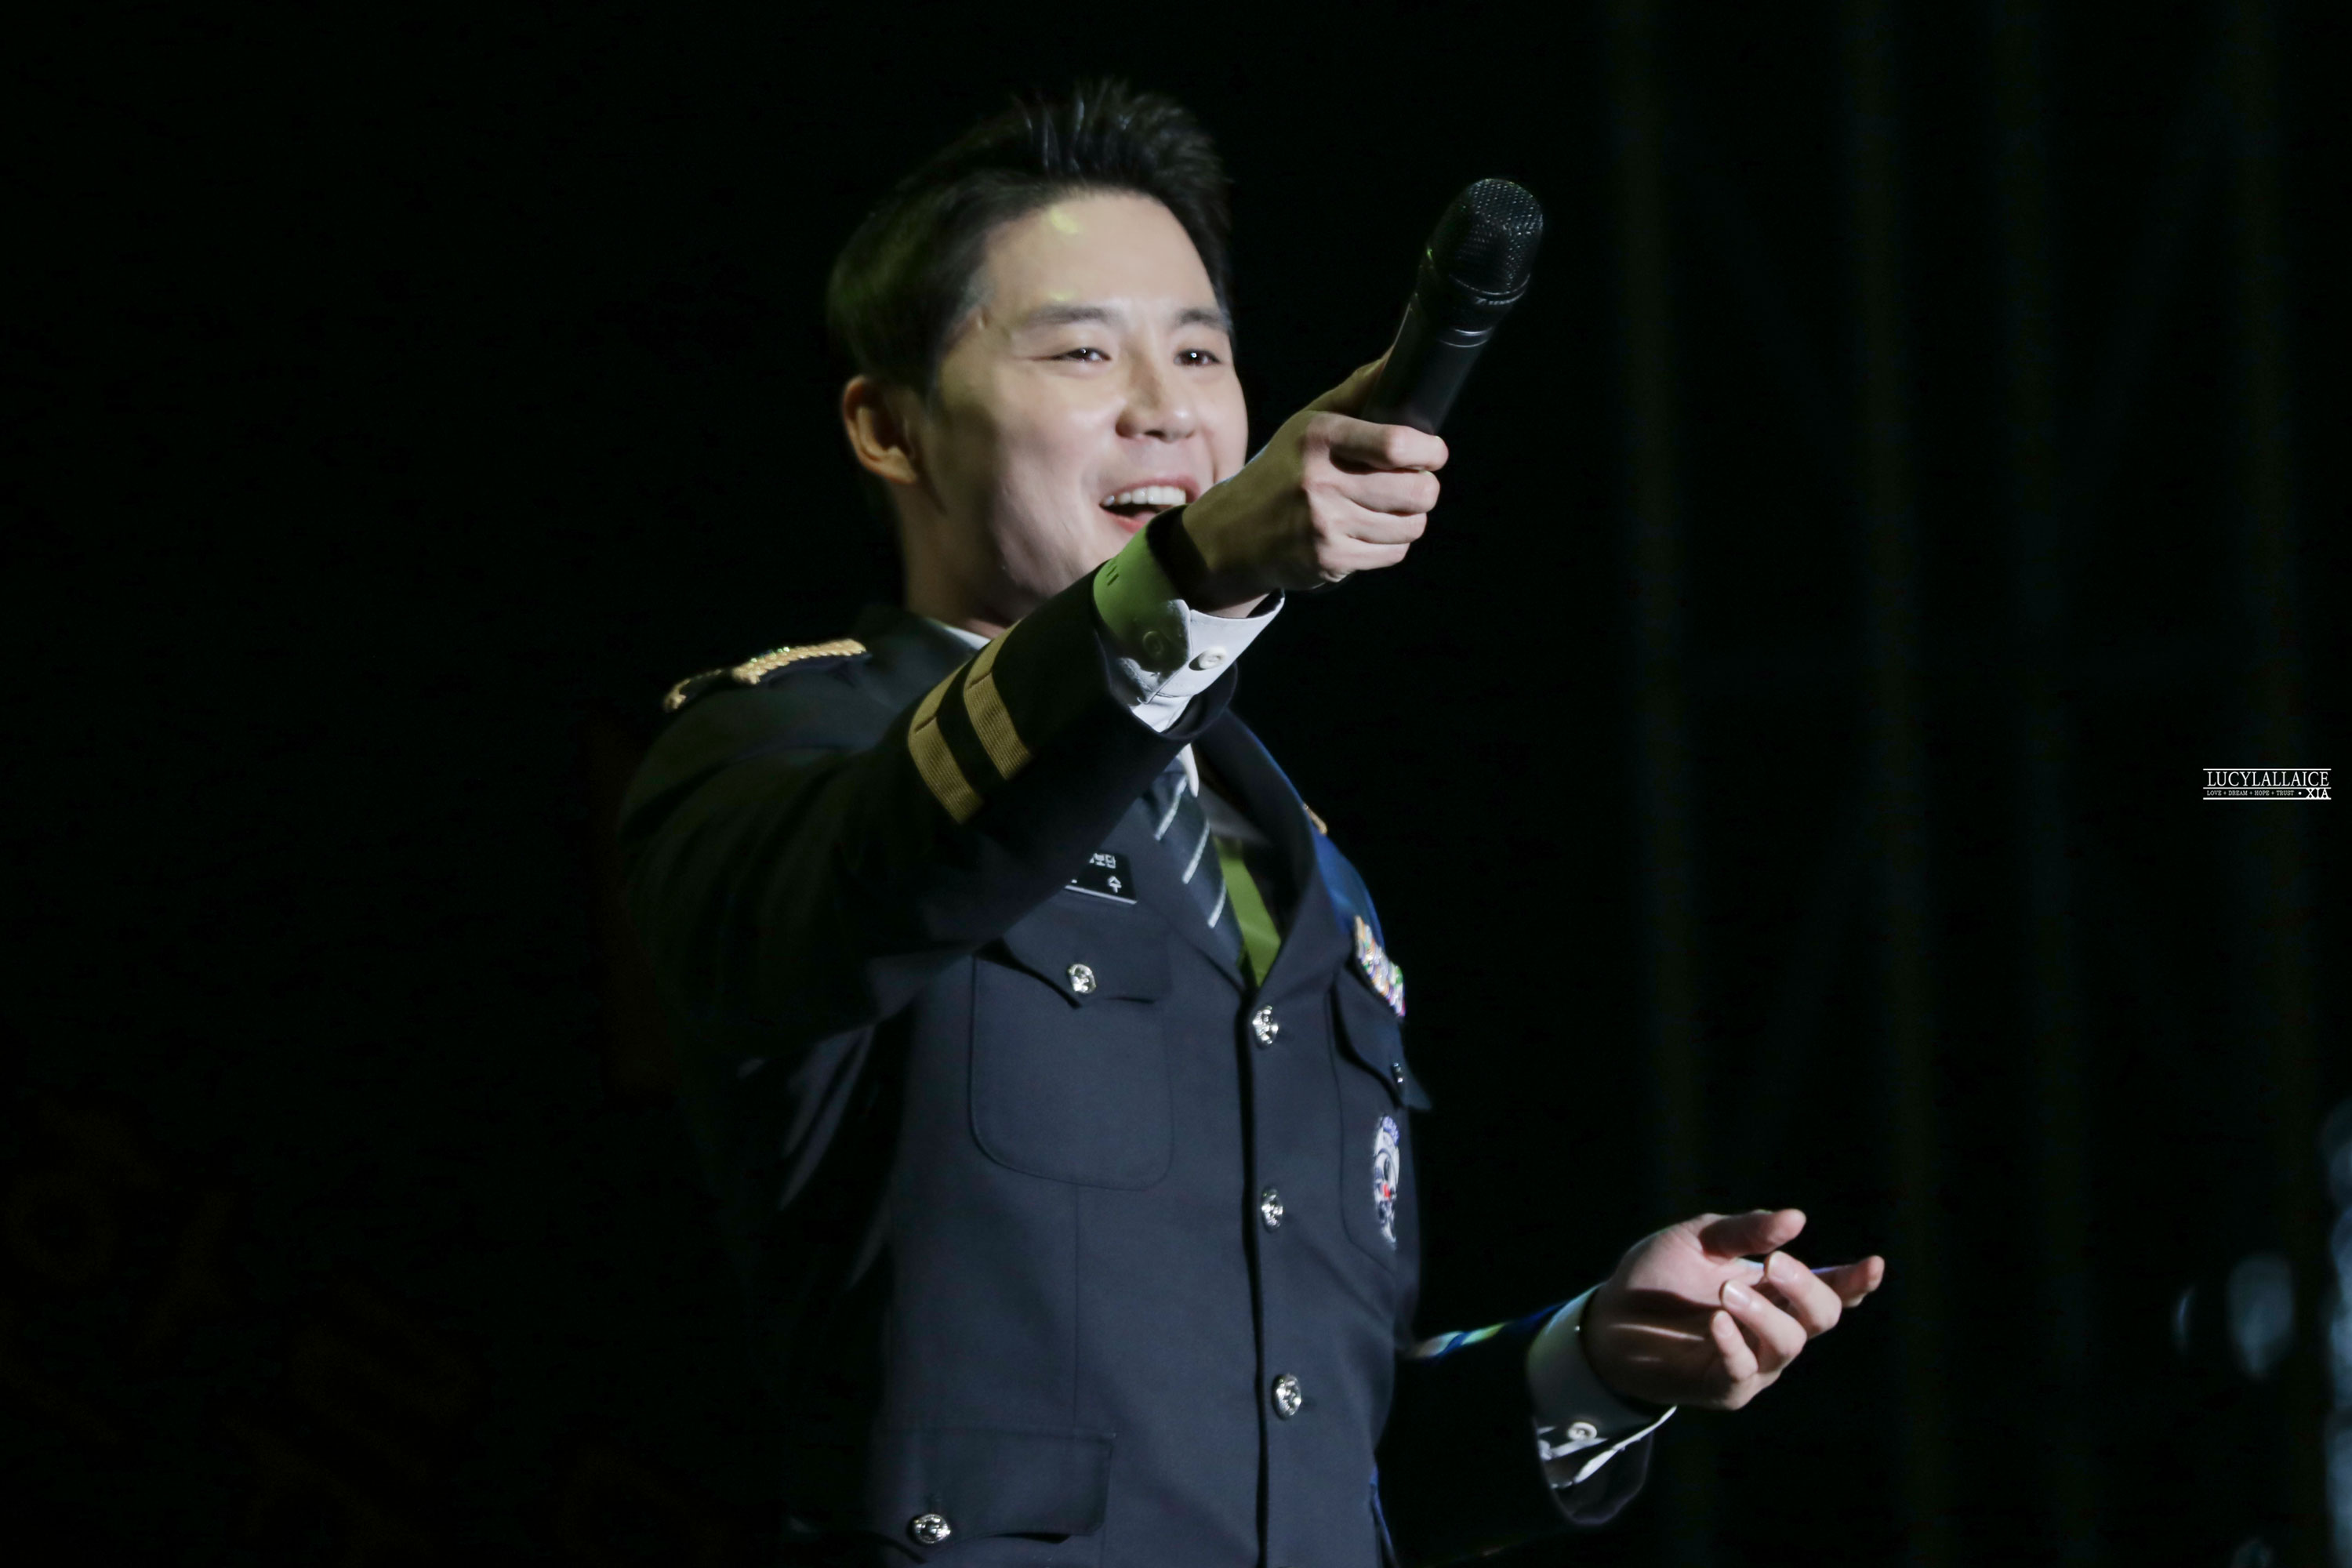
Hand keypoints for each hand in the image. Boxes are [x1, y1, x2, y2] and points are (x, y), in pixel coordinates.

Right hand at [1170, 356, 1447, 610]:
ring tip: (1390, 509)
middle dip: (1426, 488)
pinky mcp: (1330, 561)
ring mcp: (1325, 525)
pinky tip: (1371, 532)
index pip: (1396, 445)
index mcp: (1320, 438)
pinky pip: (1393, 554)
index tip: (1433, 452)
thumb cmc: (1284, 469)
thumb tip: (1401, 355)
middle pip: (1416, 491)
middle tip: (1416, 484)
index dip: (1430, 451)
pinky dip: (1391, 545)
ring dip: (1410, 518)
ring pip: (1410, 526)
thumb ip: (1359, 391)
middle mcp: (1321, 481)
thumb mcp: (1310, 423)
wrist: (1234, 531)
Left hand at [1581, 1208, 1883, 1412]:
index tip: (1873, 1264)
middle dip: (1806, 1288)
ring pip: (1789, 1344)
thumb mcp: (1699, 1239)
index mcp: (1776, 1291)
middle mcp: (1774, 1328)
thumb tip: (1797, 1218)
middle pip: (1823, 1316)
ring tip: (1726, 1293)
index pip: (1831, 1289)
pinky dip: (1735, 1345)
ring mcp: (1755, 1363)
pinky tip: (1716, 1321)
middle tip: (1775, 1264)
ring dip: (1763, 1314)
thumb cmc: (1659, 1276)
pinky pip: (1744, 1372)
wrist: (1609, 1318)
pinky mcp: (1725, 1388)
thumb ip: (1746, 1231)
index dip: (1856, 1282)